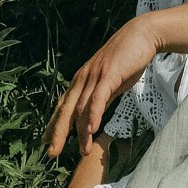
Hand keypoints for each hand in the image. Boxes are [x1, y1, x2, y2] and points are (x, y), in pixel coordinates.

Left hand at [44, 15, 158, 163]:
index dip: (54, 125)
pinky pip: (98, 98)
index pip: (63, 106)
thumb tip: (94, 117)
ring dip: (80, 131)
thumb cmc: (126, 59)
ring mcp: (94, 76)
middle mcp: (82, 78)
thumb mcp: (109, 82)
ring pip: (82, 108)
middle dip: (58, 132)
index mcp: (81, 80)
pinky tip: (92, 129)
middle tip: (52, 152)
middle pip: (66, 109)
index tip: (46, 142)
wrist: (141, 35)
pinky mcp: (109, 74)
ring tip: (81, 151)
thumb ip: (100, 98)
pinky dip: (94, 114)